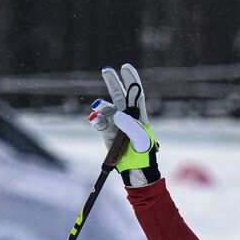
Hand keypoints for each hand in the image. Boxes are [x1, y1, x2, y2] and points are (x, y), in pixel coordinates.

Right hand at [88, 64, 159, 186]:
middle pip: (119, 95)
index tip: (126, 67)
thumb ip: (131, 126)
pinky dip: (96, 120)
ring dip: (102, 107)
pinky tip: (96, 121)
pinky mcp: (105, 133)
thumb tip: (117, 113)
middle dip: (113, 82)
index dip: (131, 80)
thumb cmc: (143, 155)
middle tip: (106, 70)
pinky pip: (98, 122)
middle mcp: (126, 117)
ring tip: (99, 109)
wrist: (135, 172)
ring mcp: (115, 124)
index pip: (136, 94)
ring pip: (105, 109)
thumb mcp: (141, 141)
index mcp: (139, 116)